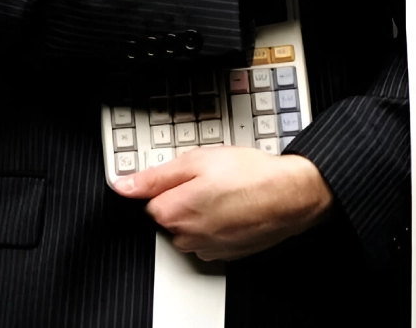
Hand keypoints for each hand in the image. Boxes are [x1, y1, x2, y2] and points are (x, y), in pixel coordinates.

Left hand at [113, 147, 332, 260]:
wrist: (292, 195)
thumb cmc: (251, 176)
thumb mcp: (197, 161)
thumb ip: (154, 176)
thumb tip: (122, 185)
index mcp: (172, 213)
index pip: (151, 199)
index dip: (172, 182)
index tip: (190, 174)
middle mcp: (186, 237)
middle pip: (170, 214)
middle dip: (185, 196)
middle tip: (213, 179)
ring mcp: (207, 248)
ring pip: (191, 226)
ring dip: (203, 210)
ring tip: (228, 191)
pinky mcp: (226, 253)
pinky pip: (211, 236)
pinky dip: (219, 223)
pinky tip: (237, 206)